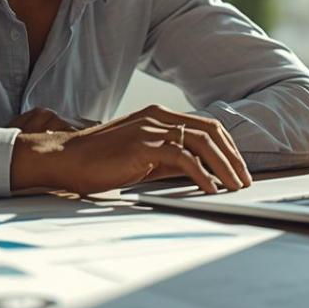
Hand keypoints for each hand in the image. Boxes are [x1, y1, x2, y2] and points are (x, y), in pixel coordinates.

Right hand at [10, 105, 251, 195]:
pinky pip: (184, 158)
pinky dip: (202, 174)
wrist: (64, 159)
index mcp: (158, 116)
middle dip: (233, 157)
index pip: (206, 127)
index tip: (238, 169)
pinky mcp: (143, 145)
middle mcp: (158, 117)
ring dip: (224, 166)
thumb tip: (198, 174)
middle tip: (244, 181)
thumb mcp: (140, 158)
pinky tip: (210, 190)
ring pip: (202, 143)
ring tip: (234, 187)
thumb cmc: (98, 163)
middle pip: (211, 132)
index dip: (227, 147)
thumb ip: (167, 160)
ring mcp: (151, 128)